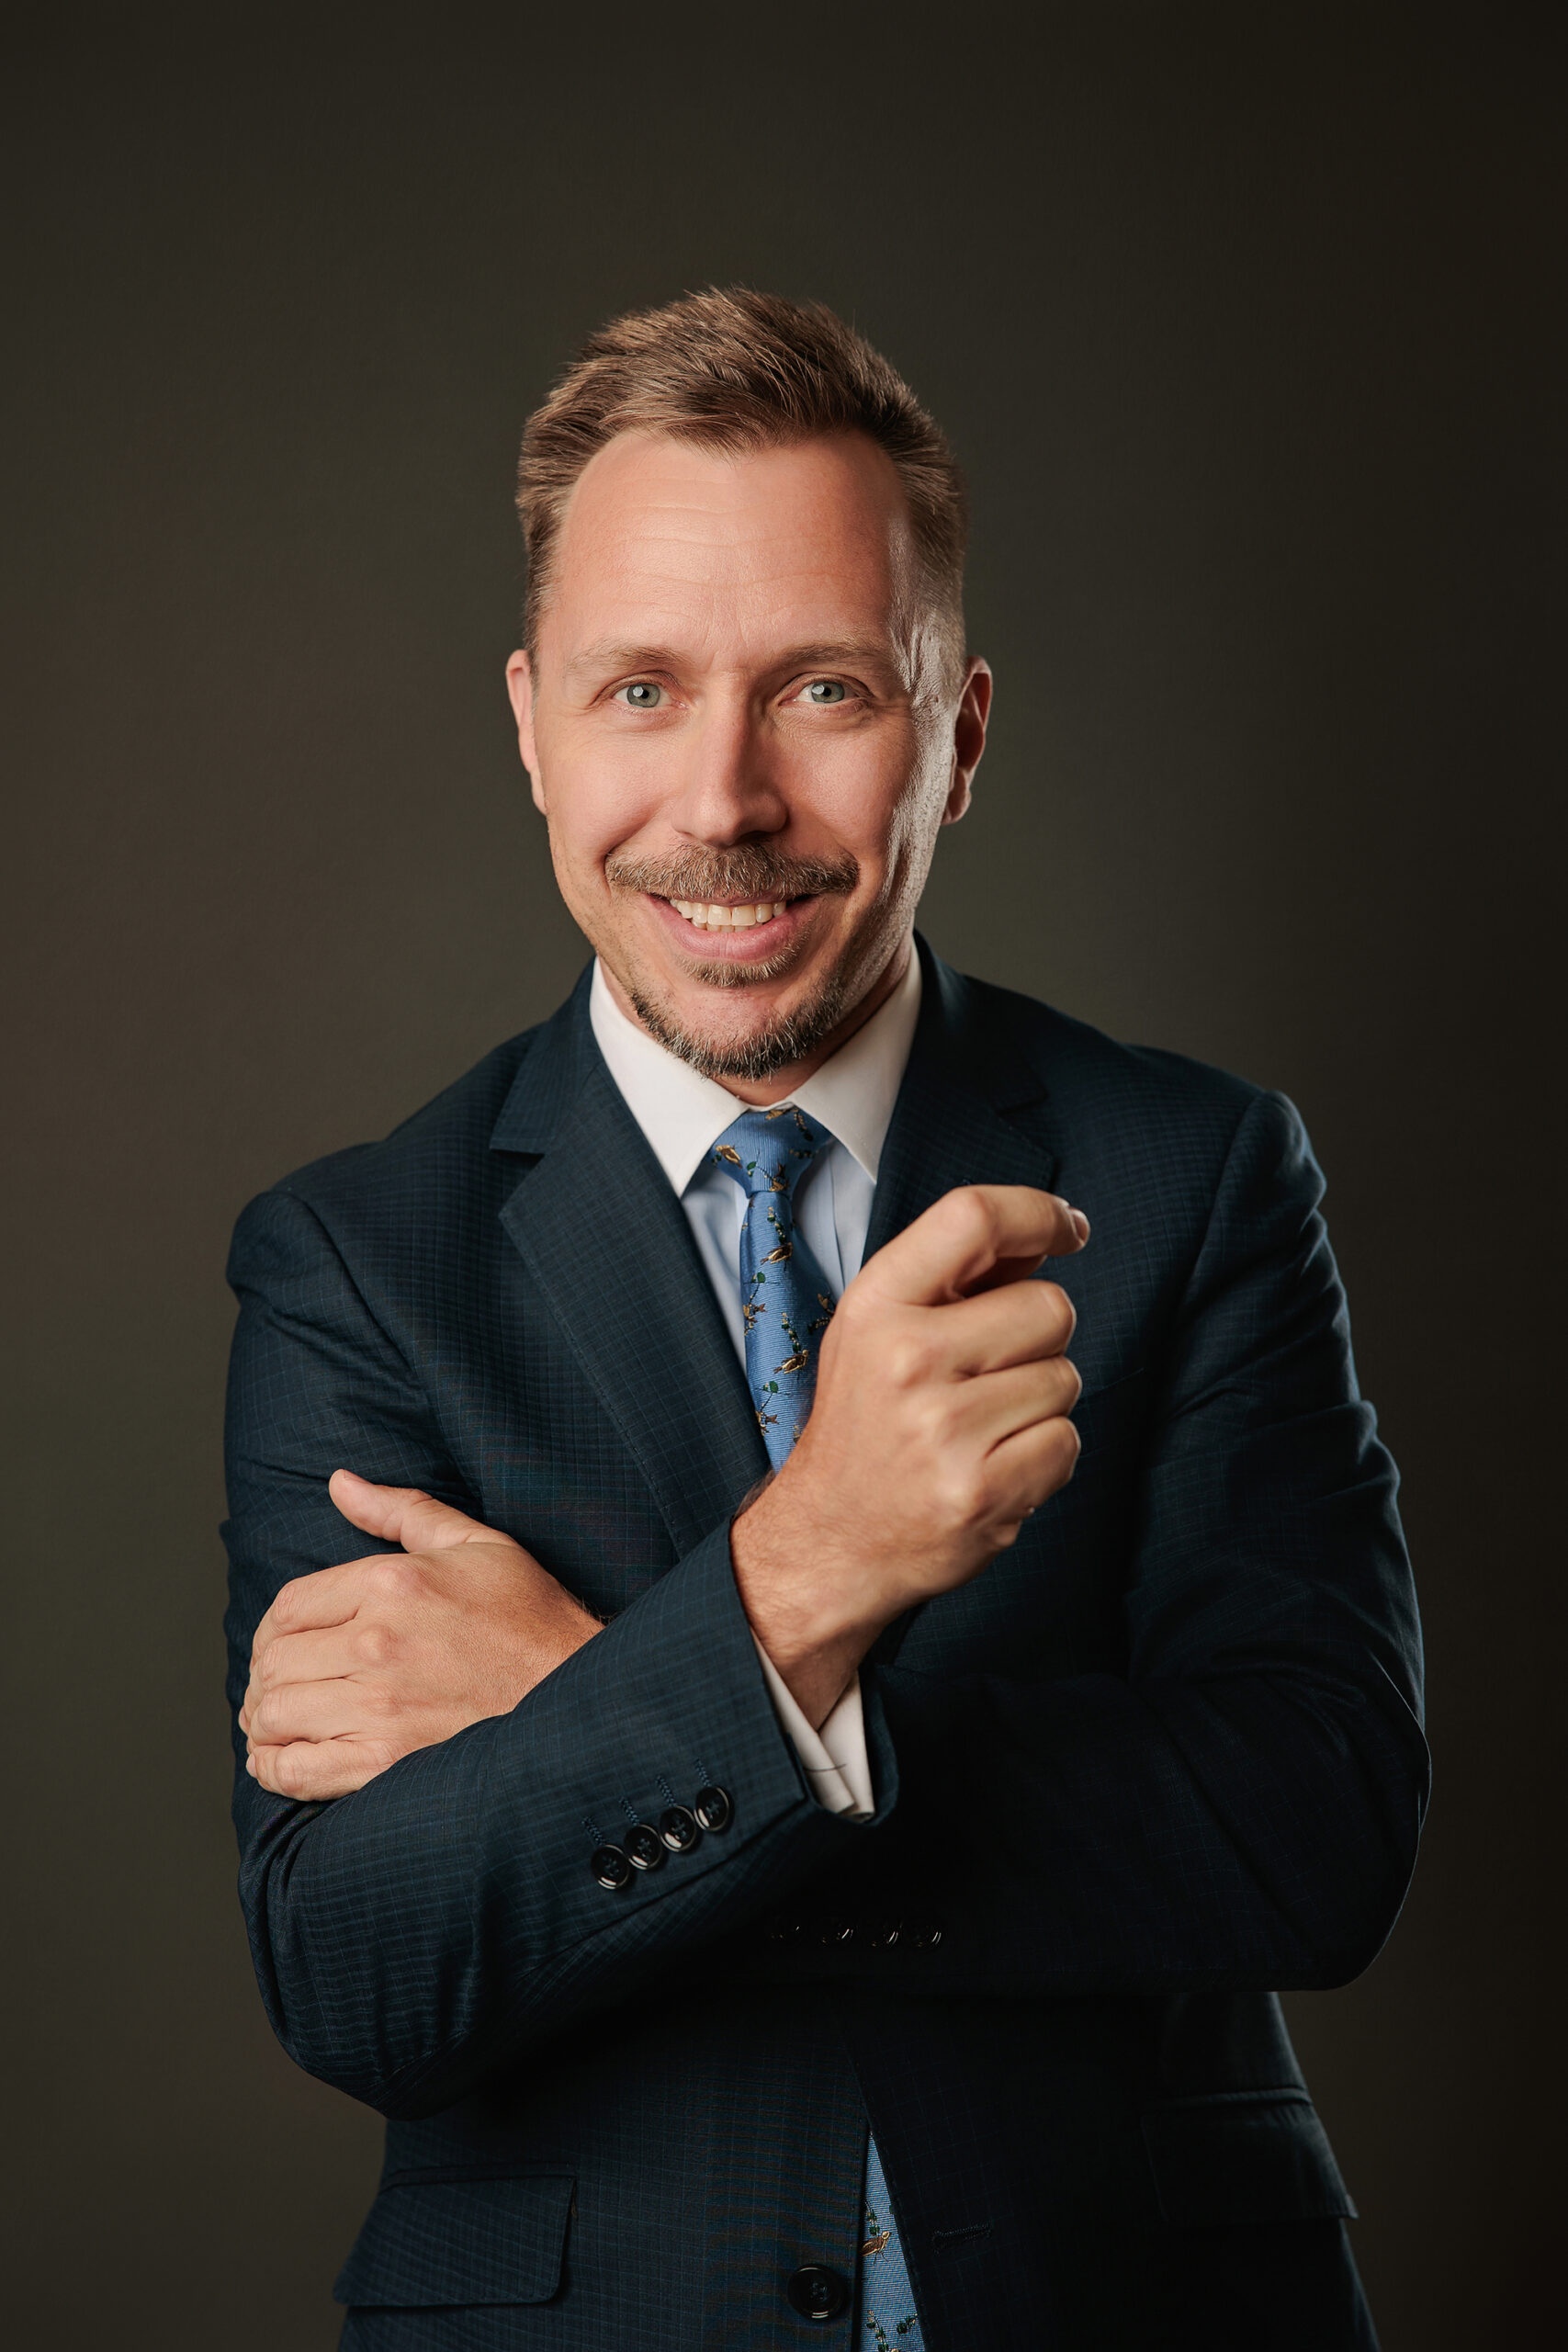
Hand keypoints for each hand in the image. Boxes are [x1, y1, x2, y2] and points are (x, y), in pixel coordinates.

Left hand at [240, 1470, 602, 1799]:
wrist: (578, 1690)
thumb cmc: (530, 1617)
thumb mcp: (475, 1543)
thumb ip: (401, 1510)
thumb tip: (340, 1482)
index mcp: (392, 1583)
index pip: (289, 1606)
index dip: (271, 1630)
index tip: (280, 1645)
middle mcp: (378, 1642)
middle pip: (274, 1661)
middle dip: (265, 1675)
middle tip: (277, 1685)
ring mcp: (381, 1706)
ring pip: (275, 1713)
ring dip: (264, 1721)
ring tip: (276, 1721)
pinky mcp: (387, 1762)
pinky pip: (296, 1770)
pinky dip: (274, 1768)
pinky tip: (279, 1760)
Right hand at [730, 1184, 1085, 1725]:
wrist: (830, 1541)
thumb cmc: (865, 1427)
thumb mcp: (879, 1332)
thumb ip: (956, 1280)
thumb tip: (1044, 1236)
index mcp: (876, 1306)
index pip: (974, 1217)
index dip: (1040, 1212)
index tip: (1069, 1228)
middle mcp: (907, 1360)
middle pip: (1050, 1307)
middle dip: (1039, 1337)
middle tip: (989, 1374)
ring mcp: (945, 1431)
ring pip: (1065, 1379)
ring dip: (1039, 1403)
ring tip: (979, 1428)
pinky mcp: (984, 1492)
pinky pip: (1067, 1443)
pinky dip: (1044, 1456)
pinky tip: (992, 1465)